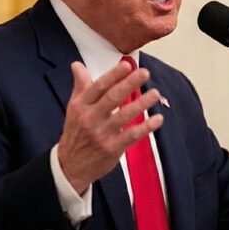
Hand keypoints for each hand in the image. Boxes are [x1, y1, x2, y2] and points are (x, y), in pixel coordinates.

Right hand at [57, 61, 163, 192]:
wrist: (70, 165)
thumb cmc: (76, 132)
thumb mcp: (74, 108)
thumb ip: (80, 86)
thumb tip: (77, 64)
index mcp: (81, 105)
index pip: (98, 86)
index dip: (113, 75)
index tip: (126, 64)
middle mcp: (90, 118)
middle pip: (112, 98)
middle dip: (129, 84)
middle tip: (144, 73)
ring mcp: (102, 133)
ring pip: (124, 115)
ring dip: (141, 104)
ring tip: (154, 93)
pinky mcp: (112, 147)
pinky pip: (132, 135)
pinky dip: (145, 127)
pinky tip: (158, 119)